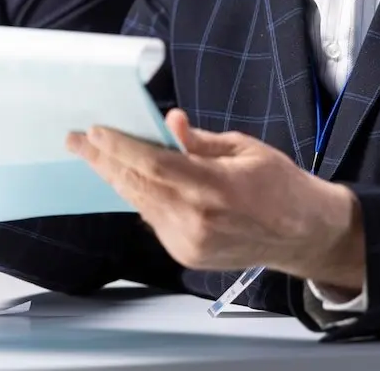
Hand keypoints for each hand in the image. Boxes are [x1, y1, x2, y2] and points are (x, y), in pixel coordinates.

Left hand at [66, 109, 363, 289]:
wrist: (302, 234)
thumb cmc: (279, 183)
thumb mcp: (245, 149)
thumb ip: (200, 141)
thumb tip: (169, 122)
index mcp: (217, 189)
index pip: (156, 166)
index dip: (122, 149)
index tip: (96, 132)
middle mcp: (198, 221)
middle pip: (138, 186)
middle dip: (104, 160)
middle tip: (76, 140)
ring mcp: (189, 243)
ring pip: (140, 203)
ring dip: (117, 177)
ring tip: (94, 154)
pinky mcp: (185, 255)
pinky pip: (153, 219)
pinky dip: (140, 196)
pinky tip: (127, 178)